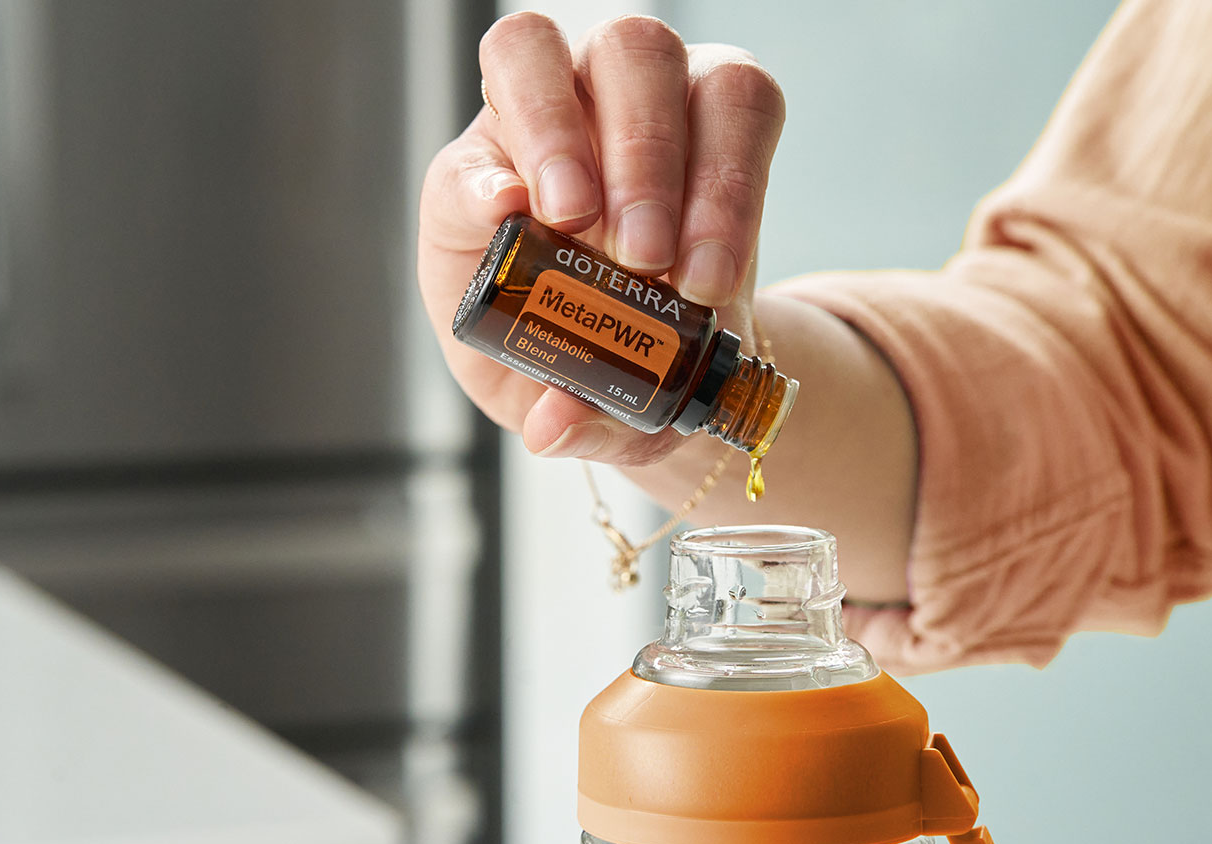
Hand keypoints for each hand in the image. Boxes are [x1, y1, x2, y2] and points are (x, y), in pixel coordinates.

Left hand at [417, 13, 785, 464]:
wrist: (660, 353)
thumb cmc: (576, 349)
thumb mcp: (545, 394)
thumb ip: (554, 410)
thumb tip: (555, 425)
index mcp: (485, 166)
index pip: (470, 125)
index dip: (493, 154)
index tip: (518, 212)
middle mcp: (550, 105)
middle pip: (542, 51)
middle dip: (584, 151)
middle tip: (625, 253)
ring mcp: (635, 90)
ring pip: (642, 54)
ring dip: (663, 165)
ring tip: (677, 275)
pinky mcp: (721, 102)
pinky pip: (741, 101)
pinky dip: (735, 185)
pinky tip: (717, 269)